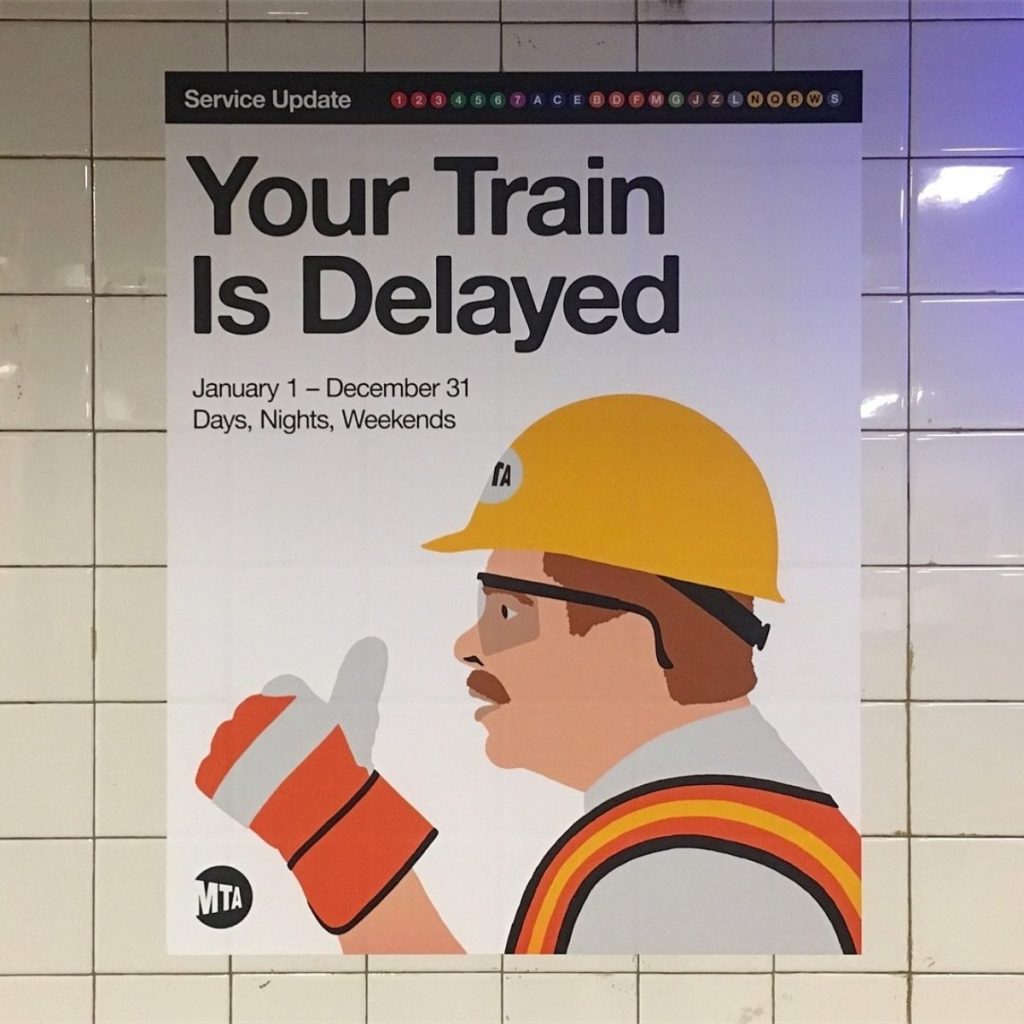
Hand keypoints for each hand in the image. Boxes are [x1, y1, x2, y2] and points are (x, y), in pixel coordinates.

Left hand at [196, 638, 435, 932]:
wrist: (324, 818)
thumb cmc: (345, 765)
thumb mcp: (357, 716)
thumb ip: (360, 677)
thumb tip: (372, 644)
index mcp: (282, 695)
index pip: (281, 697)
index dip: (297, 722)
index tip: (308, 742)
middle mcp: (250, 713)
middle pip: (254, 719)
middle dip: (269, 738)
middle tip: (291, 766)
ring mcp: (228, 744)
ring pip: (231, 743)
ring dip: (246, 758)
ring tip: (272, 781)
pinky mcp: (211, 775)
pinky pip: (212, 772)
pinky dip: (227, 784)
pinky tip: (251, 794)